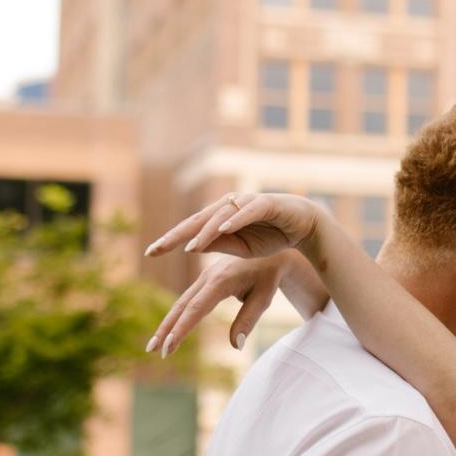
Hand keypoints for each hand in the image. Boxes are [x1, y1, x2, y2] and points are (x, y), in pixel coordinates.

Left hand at [144, 192, 319, 263]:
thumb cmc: (271, 234)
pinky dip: (236, 219)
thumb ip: (220, 244)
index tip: (150, 253)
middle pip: (198, 220)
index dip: (171, 240)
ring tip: (191, 247)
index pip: (191, 229)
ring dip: (205, 231)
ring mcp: (247, 203)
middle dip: (177, 234)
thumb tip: (192, 247)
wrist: (304, 224)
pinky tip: (224, 230)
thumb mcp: (241, 247)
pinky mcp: (266, 203)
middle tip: (157, 248)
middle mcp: (229, 206)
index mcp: (220, 218)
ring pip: (220, 216)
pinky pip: (248, 211)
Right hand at [145, 254, 287, 357]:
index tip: (168, 348)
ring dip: (166, 324)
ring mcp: (205, 277)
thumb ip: (249, 320)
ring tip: (154, 346)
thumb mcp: (264, 296)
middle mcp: (208, 277)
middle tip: (152, 350)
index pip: (196, 308)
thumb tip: (236, 346)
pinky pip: (188, 299)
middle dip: (165, 329)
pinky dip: (177, 316)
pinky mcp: (206, 279)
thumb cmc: (268, 274)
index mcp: (222, 280)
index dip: (181, 329)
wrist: (271, 248)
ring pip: (181, 303)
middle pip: (181, 306)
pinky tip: (169, 331)